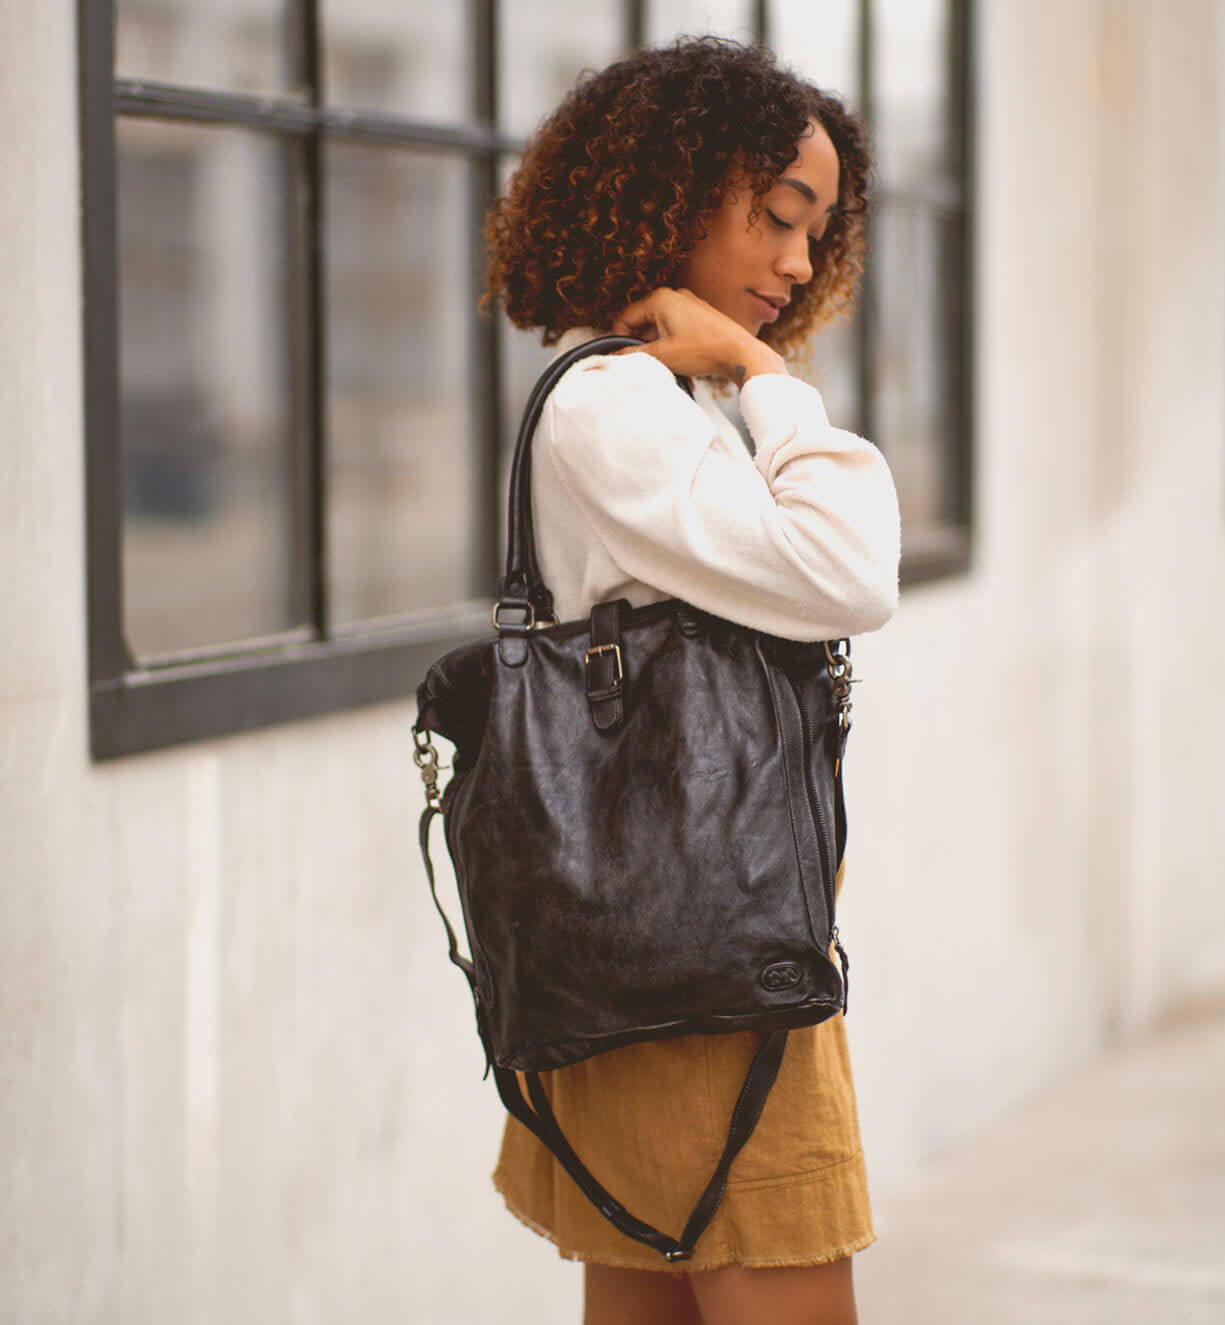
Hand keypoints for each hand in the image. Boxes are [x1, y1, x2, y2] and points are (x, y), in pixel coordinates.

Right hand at [609, 288, 786, 384]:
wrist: (740, 353)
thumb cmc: (705, 350)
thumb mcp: (662, 356)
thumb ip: (634, 355)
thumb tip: (615, 357)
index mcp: (659, 299)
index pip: (624, 319)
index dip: (621, 341)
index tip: (626, 358)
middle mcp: (674, 297)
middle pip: (642, 323)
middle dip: (643, 345)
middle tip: (651, 364)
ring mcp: (688, 305)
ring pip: (660, 329)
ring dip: (659, 349)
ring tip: (670, 366)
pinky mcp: (700, 317)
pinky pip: (676, 330)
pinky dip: (674, 346)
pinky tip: (683, 363)